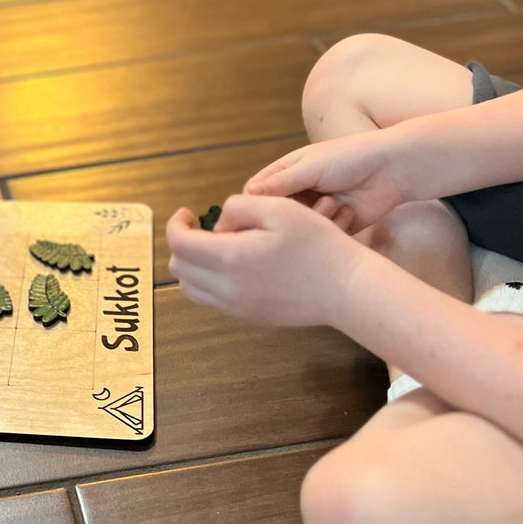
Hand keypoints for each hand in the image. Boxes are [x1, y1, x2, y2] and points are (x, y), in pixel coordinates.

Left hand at [166, 195, 368, 325]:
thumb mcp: (279, 208)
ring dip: (193, 266)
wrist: (347, 289)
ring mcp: (237, 308)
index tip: (187, 213)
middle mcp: (227, 289)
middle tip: (204, 228)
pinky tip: (235, 266)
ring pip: (191, 289)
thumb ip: (239, 206)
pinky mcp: (249, 318)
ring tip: (216, 247)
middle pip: (179, 268)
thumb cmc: (318, 245)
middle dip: (183, 244)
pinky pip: (212, 301)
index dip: (175, 224)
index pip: (178, 244)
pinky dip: (210, 282)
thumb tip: (218, 224)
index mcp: (230, 258)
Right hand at [243, 128, 410, 233]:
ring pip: (297, 229)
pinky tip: (347, 212)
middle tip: (297, 215)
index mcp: (285, 173)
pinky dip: (332, 227)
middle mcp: (297, 193)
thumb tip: (246, 194)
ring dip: (313, 219)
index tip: (254, 218)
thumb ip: (279, 182)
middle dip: (284, 217)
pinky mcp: (334, 227)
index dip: (252, 206)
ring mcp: (315, 211)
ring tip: (332, 203)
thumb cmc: (350, 157)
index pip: (256, 193)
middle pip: (274, 215)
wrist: (393, 168)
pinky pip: (320, 238)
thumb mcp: (310, 166)